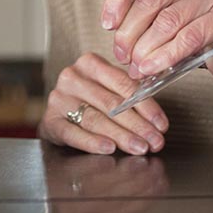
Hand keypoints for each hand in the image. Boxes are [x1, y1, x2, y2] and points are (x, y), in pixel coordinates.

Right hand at [39, 53, 167, 154]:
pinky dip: (93, 142)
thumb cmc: (89, 101)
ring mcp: (59, 98)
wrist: (58, 115)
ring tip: (139, 147)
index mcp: (90, 64)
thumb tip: (157, 122)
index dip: (146, 106)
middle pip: (111, 103)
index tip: (161, 124)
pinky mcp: (50, 120)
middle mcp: (72, 77)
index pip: (124, 84)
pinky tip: (109, 148)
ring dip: (121, 136)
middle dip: (137, 125)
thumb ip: (129, 97)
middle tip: (155, 141)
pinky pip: (74, 133)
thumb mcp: (108, 90)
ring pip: (95, 119)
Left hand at [103, 0, 212, 92]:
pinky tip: (153, 67)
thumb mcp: (171, 14)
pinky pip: (189, 36)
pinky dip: (166, 55)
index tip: (107, 25)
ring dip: (146, 48)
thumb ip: (146, 13)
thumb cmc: (204, 32)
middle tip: (122, 55)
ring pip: (168, 21)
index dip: (118, 1)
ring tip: (137, 67)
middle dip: (129, 32)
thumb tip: (113, 29)